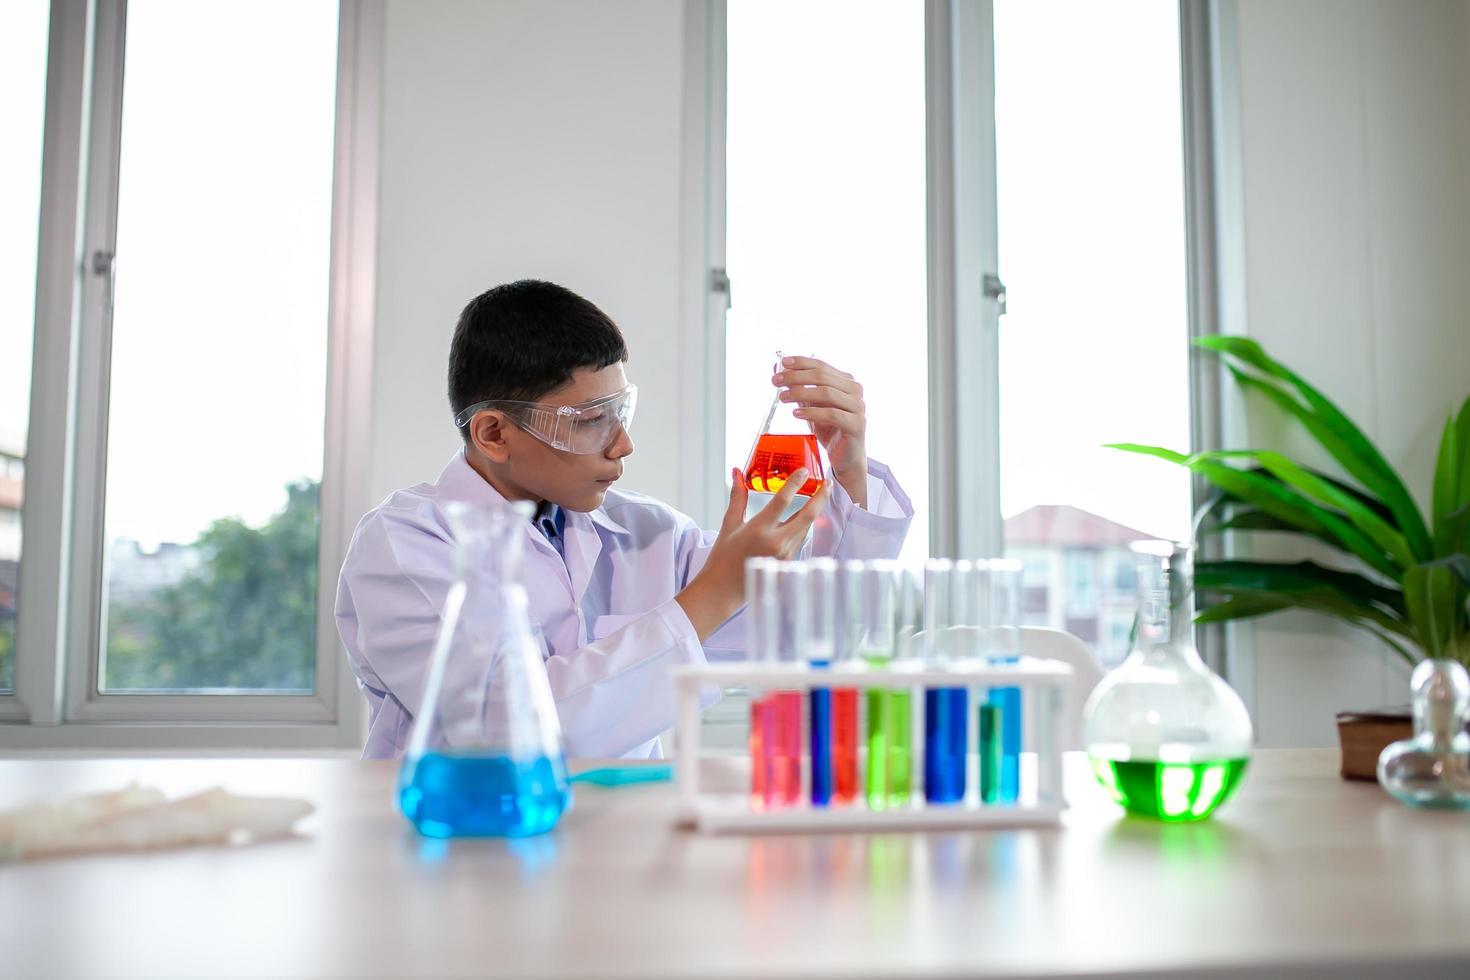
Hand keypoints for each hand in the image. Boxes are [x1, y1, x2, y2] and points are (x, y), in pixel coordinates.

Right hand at [675, 467, 830, 639]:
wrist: (724, 589)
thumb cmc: (723, 557)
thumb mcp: (729, 524)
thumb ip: (738, 497)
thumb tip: (737, 472)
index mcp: (759, 530)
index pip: (783, 500)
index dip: (796, 483)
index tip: (805, 471)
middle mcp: (776, 542)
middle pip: (807, 515)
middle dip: (821, 497)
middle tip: (827, 482)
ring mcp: (785, 555)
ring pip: (805, 528)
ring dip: (811, 512)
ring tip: (817, 497)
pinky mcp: (789, 565)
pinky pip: (799, 541)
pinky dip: (801, 529)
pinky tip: (800, 521)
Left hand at [774, 355, 867, 507]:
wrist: (845, 457)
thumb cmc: (830, 429)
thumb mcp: (811, 405)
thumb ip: (799, 387)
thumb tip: (779, 368)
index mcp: (846, 382)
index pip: (822, 366)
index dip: (801, 362)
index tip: (782, 363)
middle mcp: (855, 391)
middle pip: (822, 376)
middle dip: (796, 377)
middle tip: (776, 382)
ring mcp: (858, 407)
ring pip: (827, 393)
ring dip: (801, 393)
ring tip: (783, 398)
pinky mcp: (857, 424)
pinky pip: (832, 414)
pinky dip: (812, 412)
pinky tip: (797, 414)